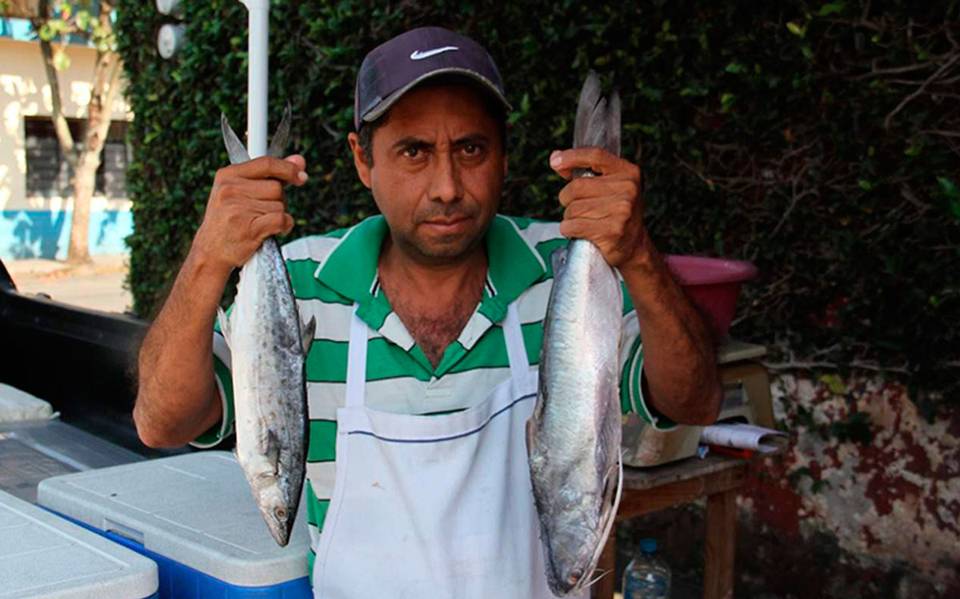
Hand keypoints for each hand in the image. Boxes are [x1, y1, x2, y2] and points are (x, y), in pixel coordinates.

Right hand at [193, 155, 307, 273]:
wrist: (211, 251)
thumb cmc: (228, 220)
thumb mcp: (240, 190)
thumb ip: (270, 174)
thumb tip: (300, 160)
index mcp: (227, 175)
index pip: (266, 163)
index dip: (288, 168)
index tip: (300, 174)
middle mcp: (230, 189)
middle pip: (276, 187)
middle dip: (279, 200)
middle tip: (264, 211)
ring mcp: (239, 209)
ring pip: (280, 205)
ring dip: (279, 215)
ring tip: (262, 223)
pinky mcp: (249, 228)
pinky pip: (282, 220)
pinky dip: (284, 226)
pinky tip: (273, 230)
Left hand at [550, 148, 646, 267]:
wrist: (634, 244)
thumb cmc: (617, 212)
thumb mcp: (608, 186)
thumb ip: (583, 171)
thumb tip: (555, 158)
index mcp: (628, 172)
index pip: (595, 155)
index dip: (572, 157)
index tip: (555, 162)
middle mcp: (627, 189)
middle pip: (577, 187)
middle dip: (567, 198)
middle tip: (577, 207)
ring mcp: (622, 210)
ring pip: (573, 209)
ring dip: (569, 217)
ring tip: (583, 221)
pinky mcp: (612, 231)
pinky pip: (573, 226)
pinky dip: (569, 230)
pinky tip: (579, 232)